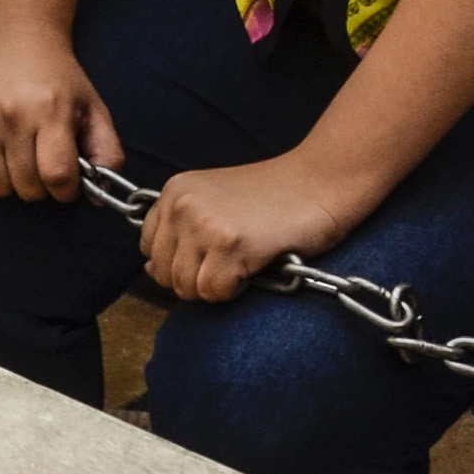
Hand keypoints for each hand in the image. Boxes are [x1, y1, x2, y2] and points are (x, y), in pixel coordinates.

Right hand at [0, 23, 118, 202]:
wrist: (14, 32)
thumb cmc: (57, 75)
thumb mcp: (93, 106)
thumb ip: (106, 150)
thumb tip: (100, 196)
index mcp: (51, 110)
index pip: (57, 177)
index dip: (65, 190)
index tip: (65, 182)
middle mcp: (11, 114)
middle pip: (26, 187)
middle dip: (40, 186)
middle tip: (41, 165)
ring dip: (10, 181)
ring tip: (17, 157)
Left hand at [136, 152, 385, 303]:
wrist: (323, 181)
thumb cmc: (276, 196)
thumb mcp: (215, 202)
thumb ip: (181, 231)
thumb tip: (151, 270)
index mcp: (175, 190)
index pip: (149, 248)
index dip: (181, 259)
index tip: (212, 251)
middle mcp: (182, 205)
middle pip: (164, 274)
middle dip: (197, 277)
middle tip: (233, 259)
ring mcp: (204, 224)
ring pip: (186, 288)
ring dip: (217, 285)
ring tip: (245, 259)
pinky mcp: (230, 246)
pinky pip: (214, 293)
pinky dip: (237, 289)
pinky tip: (256, 263)